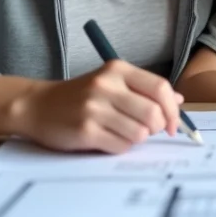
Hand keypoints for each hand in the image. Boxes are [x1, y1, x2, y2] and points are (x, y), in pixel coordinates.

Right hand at [11, 61, 181, 154]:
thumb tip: (178, 100)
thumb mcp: (111, 82)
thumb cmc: (80, 96)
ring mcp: (94, 108)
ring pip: (139, 133)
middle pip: (153, 113)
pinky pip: (121, 146)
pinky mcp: (85, 130)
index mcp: (117, 69)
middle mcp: (106, 85)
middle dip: (156, 128)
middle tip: (146, 131)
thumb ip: (144, 89)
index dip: (173, 109)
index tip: (172, 124)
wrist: (36, 106)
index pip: (160, 88)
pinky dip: (121, 147)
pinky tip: (107, 139)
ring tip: (121, 132)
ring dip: (136, 138)